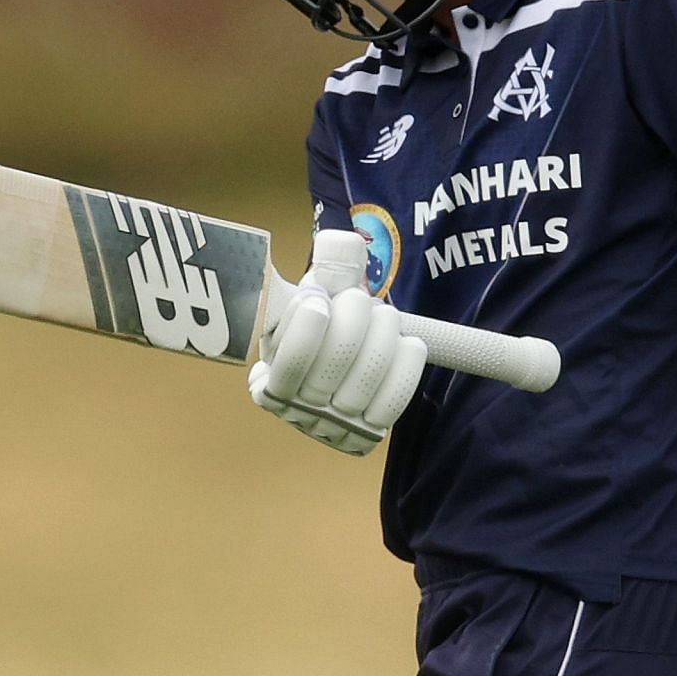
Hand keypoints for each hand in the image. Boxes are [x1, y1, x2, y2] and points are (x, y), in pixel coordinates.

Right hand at [245, 233, 427, 454]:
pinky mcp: (369, 432)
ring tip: (383, 316)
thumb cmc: (322, 328)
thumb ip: (325, 272)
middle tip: (358, 299)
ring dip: (384, 331)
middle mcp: (299, 409)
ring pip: (370, 374)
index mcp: (269, 380)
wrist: (337, 374)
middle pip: (336, 360)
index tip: (318, 299)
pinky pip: (395, 399)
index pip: (290, 359)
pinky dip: (406, 363)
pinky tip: (406, 344)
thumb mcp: (313, 298)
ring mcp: (335, 425)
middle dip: (355, 315)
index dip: (309, 324)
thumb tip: (342, 244)